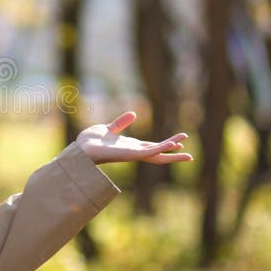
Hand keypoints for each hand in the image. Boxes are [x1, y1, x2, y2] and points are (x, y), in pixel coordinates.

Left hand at [74, 111, 192, 164]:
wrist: (81, 148)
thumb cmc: (90, 141)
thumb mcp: (108, 128)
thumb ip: (120, 123)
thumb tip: (133, 114)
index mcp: (130, 146)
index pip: (152, 146)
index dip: (165, 145)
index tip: (179, 142)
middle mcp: (133, 152)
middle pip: (158, 154)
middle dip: (173, 155)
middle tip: (189, 156)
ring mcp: (132, 154)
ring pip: (156, 154)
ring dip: (170, 152)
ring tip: (185, 149)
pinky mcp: (129, 154)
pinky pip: (149, 152)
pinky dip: (160, 148)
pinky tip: (171, 145)